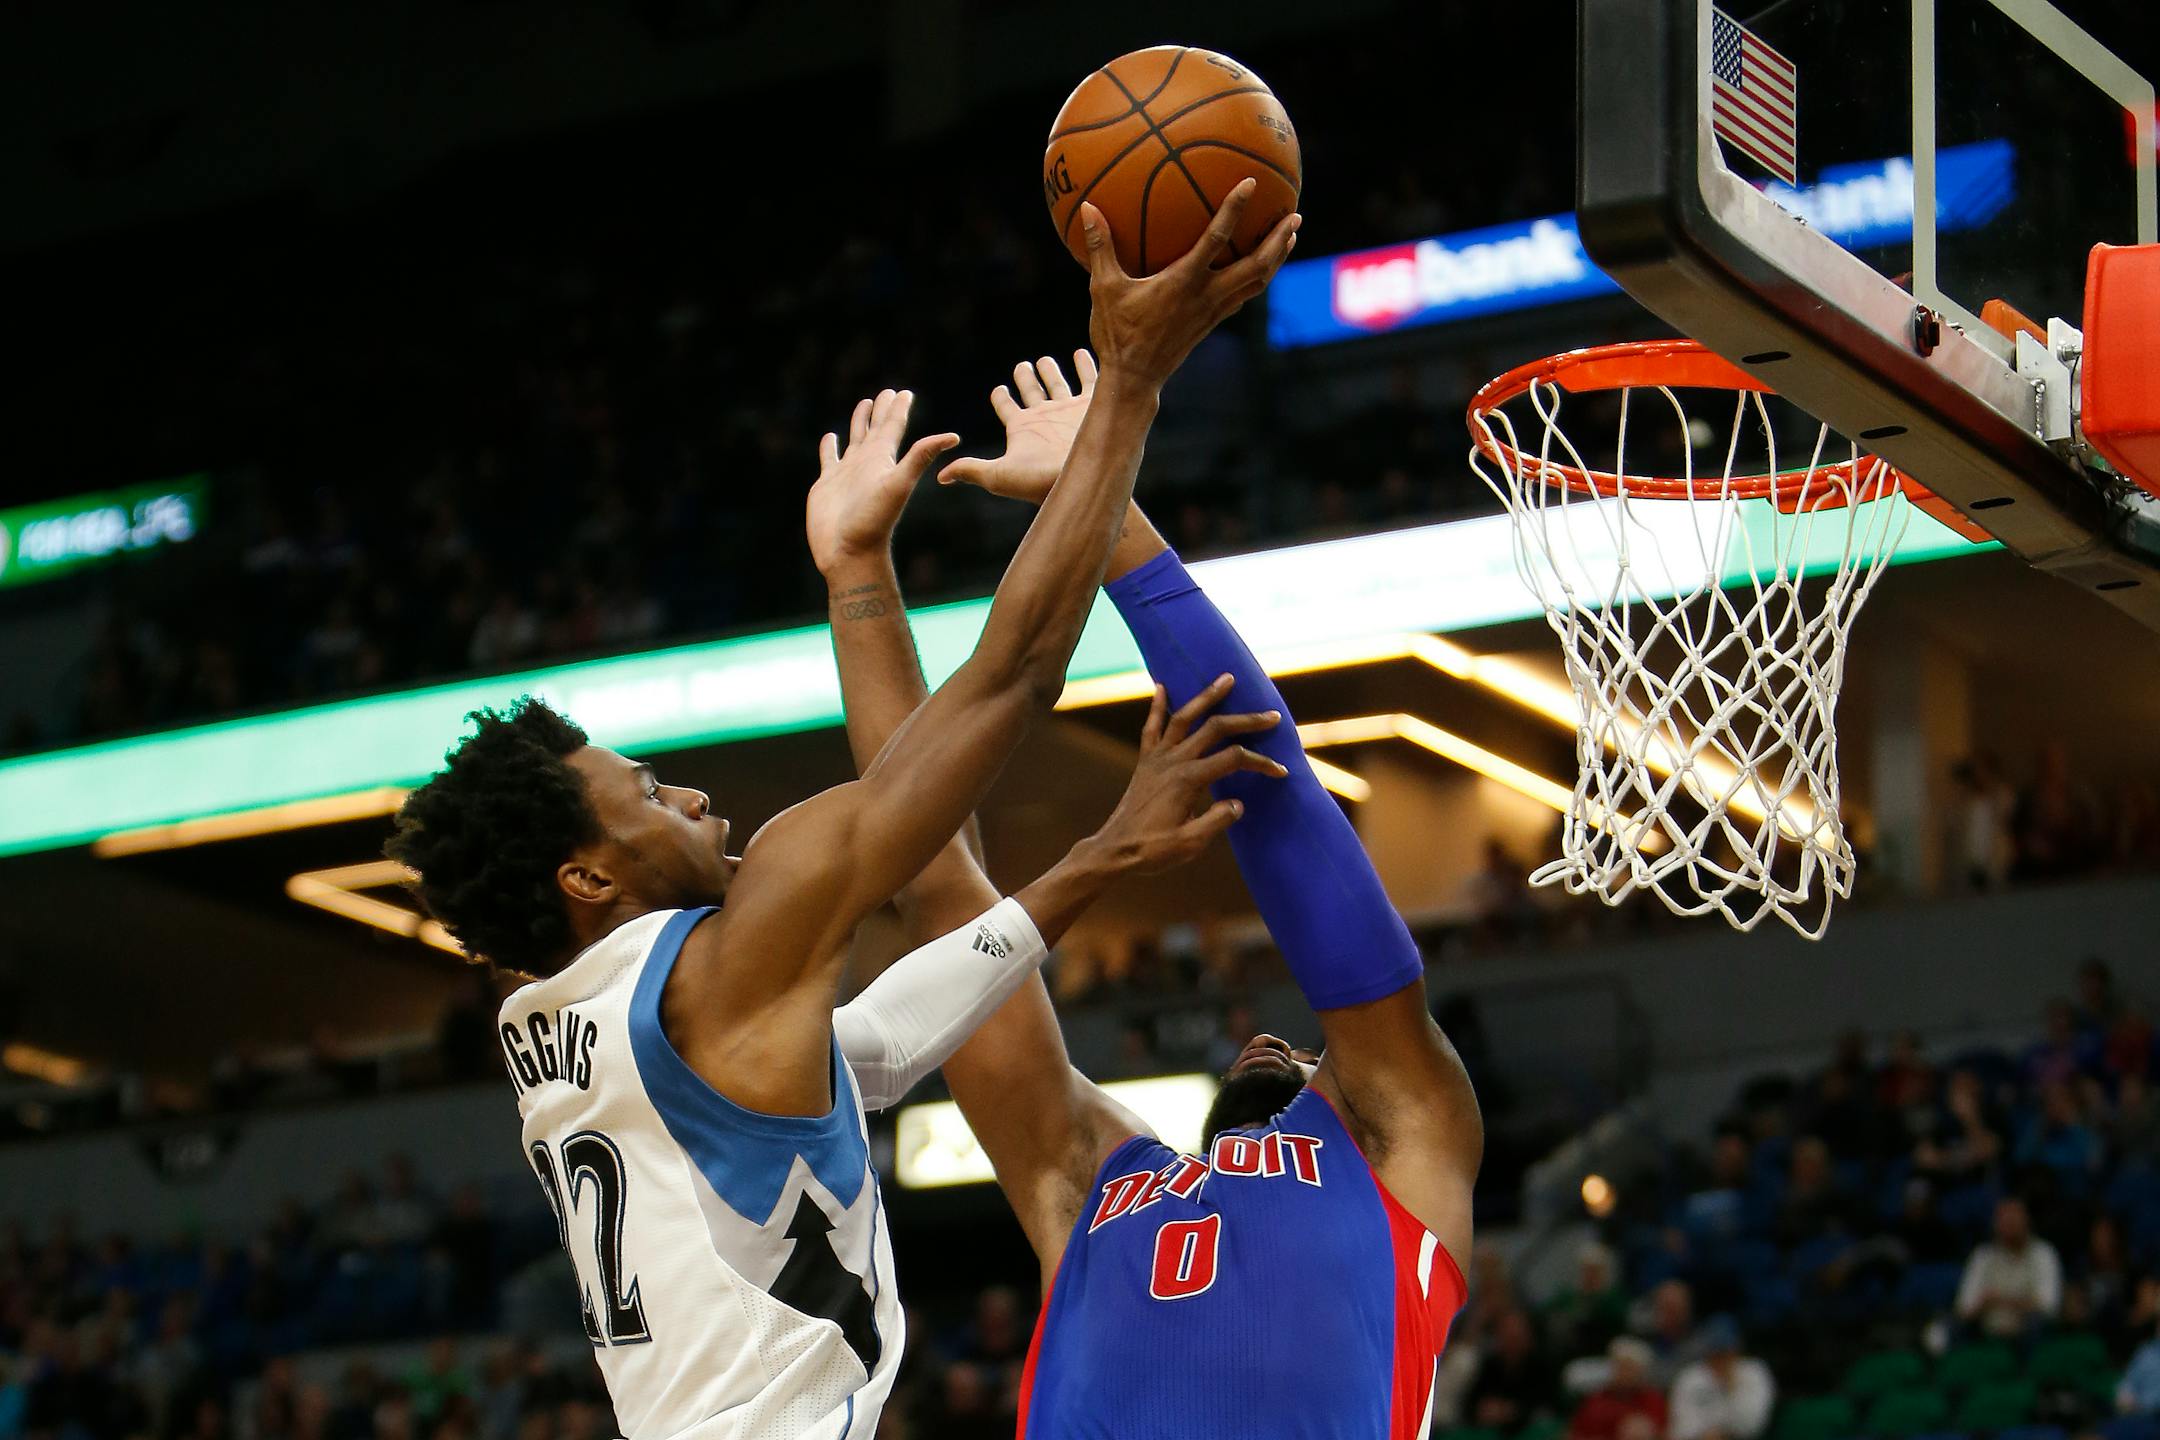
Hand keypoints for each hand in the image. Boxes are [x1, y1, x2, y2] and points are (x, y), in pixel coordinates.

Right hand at [806, 388, 959, 575]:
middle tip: (887, 392)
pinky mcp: (828, 483)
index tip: (904, 392)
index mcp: (884, 460)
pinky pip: (829, 458)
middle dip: (881, 410)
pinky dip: (829, 447)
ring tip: (864, 404)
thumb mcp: (899, 483)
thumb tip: (955, 436)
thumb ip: (921, 457)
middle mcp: (868, 463)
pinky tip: (831, 437)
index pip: (894, 427)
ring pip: (855, 440)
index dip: (899, 409)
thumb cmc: (874, 520)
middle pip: (876, 429)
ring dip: (859, 423)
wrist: (849, 552)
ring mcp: (848, 473)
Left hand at [938, 351, 1094, 502]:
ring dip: (1050, 371)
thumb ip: (971, 469)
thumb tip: (941, 477)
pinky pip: (1090, 379)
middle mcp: (1045, 417)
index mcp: (1022, 427)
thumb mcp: (998, 475)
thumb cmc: (1039, 479)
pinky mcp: (1091, 406)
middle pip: (1032, 391)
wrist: (1082, 479)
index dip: (1001, 398)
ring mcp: (1068, 411)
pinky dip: (1086, 365)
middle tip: (1022, 366)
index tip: (998, 390)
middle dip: (1026, 378)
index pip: (1007, 407)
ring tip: (1045, 359)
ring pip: (1057, 384)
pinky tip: (1083, 352)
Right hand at [1080, 180, 1299, 388]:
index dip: (1234, 209)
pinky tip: (1259, 265)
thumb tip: (1087, 208)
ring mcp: (1214, 311)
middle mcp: (1207, 295)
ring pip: (1258, 282)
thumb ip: (1100, 247)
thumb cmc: (1117, 333)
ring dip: (1277, 258)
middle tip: (1294, 215)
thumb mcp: (1103, 288)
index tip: (1250, 183)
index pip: (1217, 238)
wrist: (1135, 379)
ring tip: (1290, 235)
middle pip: (1258, 266)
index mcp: (1185, 282)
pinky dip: (1258, 276)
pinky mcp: (1213, 322)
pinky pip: (1244, 295)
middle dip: (1279, 240)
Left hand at [1080, 674, 1286, 875]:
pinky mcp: (1145, 762)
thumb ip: (1217, 821)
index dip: (1260, 763)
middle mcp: (1173, 761)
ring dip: (1207, 696)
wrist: (1115, 850)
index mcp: (1189, 780)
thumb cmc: (1154, 850)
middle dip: (1247, 720)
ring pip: (1184, 717)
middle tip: (1272, 716)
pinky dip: (1157, 706)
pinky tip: (1161, 686)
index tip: (1280, 771)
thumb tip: (1239, 803)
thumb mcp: (1191, 843)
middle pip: (1216, 729)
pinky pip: (1151, 727)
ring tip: (1227, 678)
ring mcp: (1157, 758)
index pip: (1234, 760)